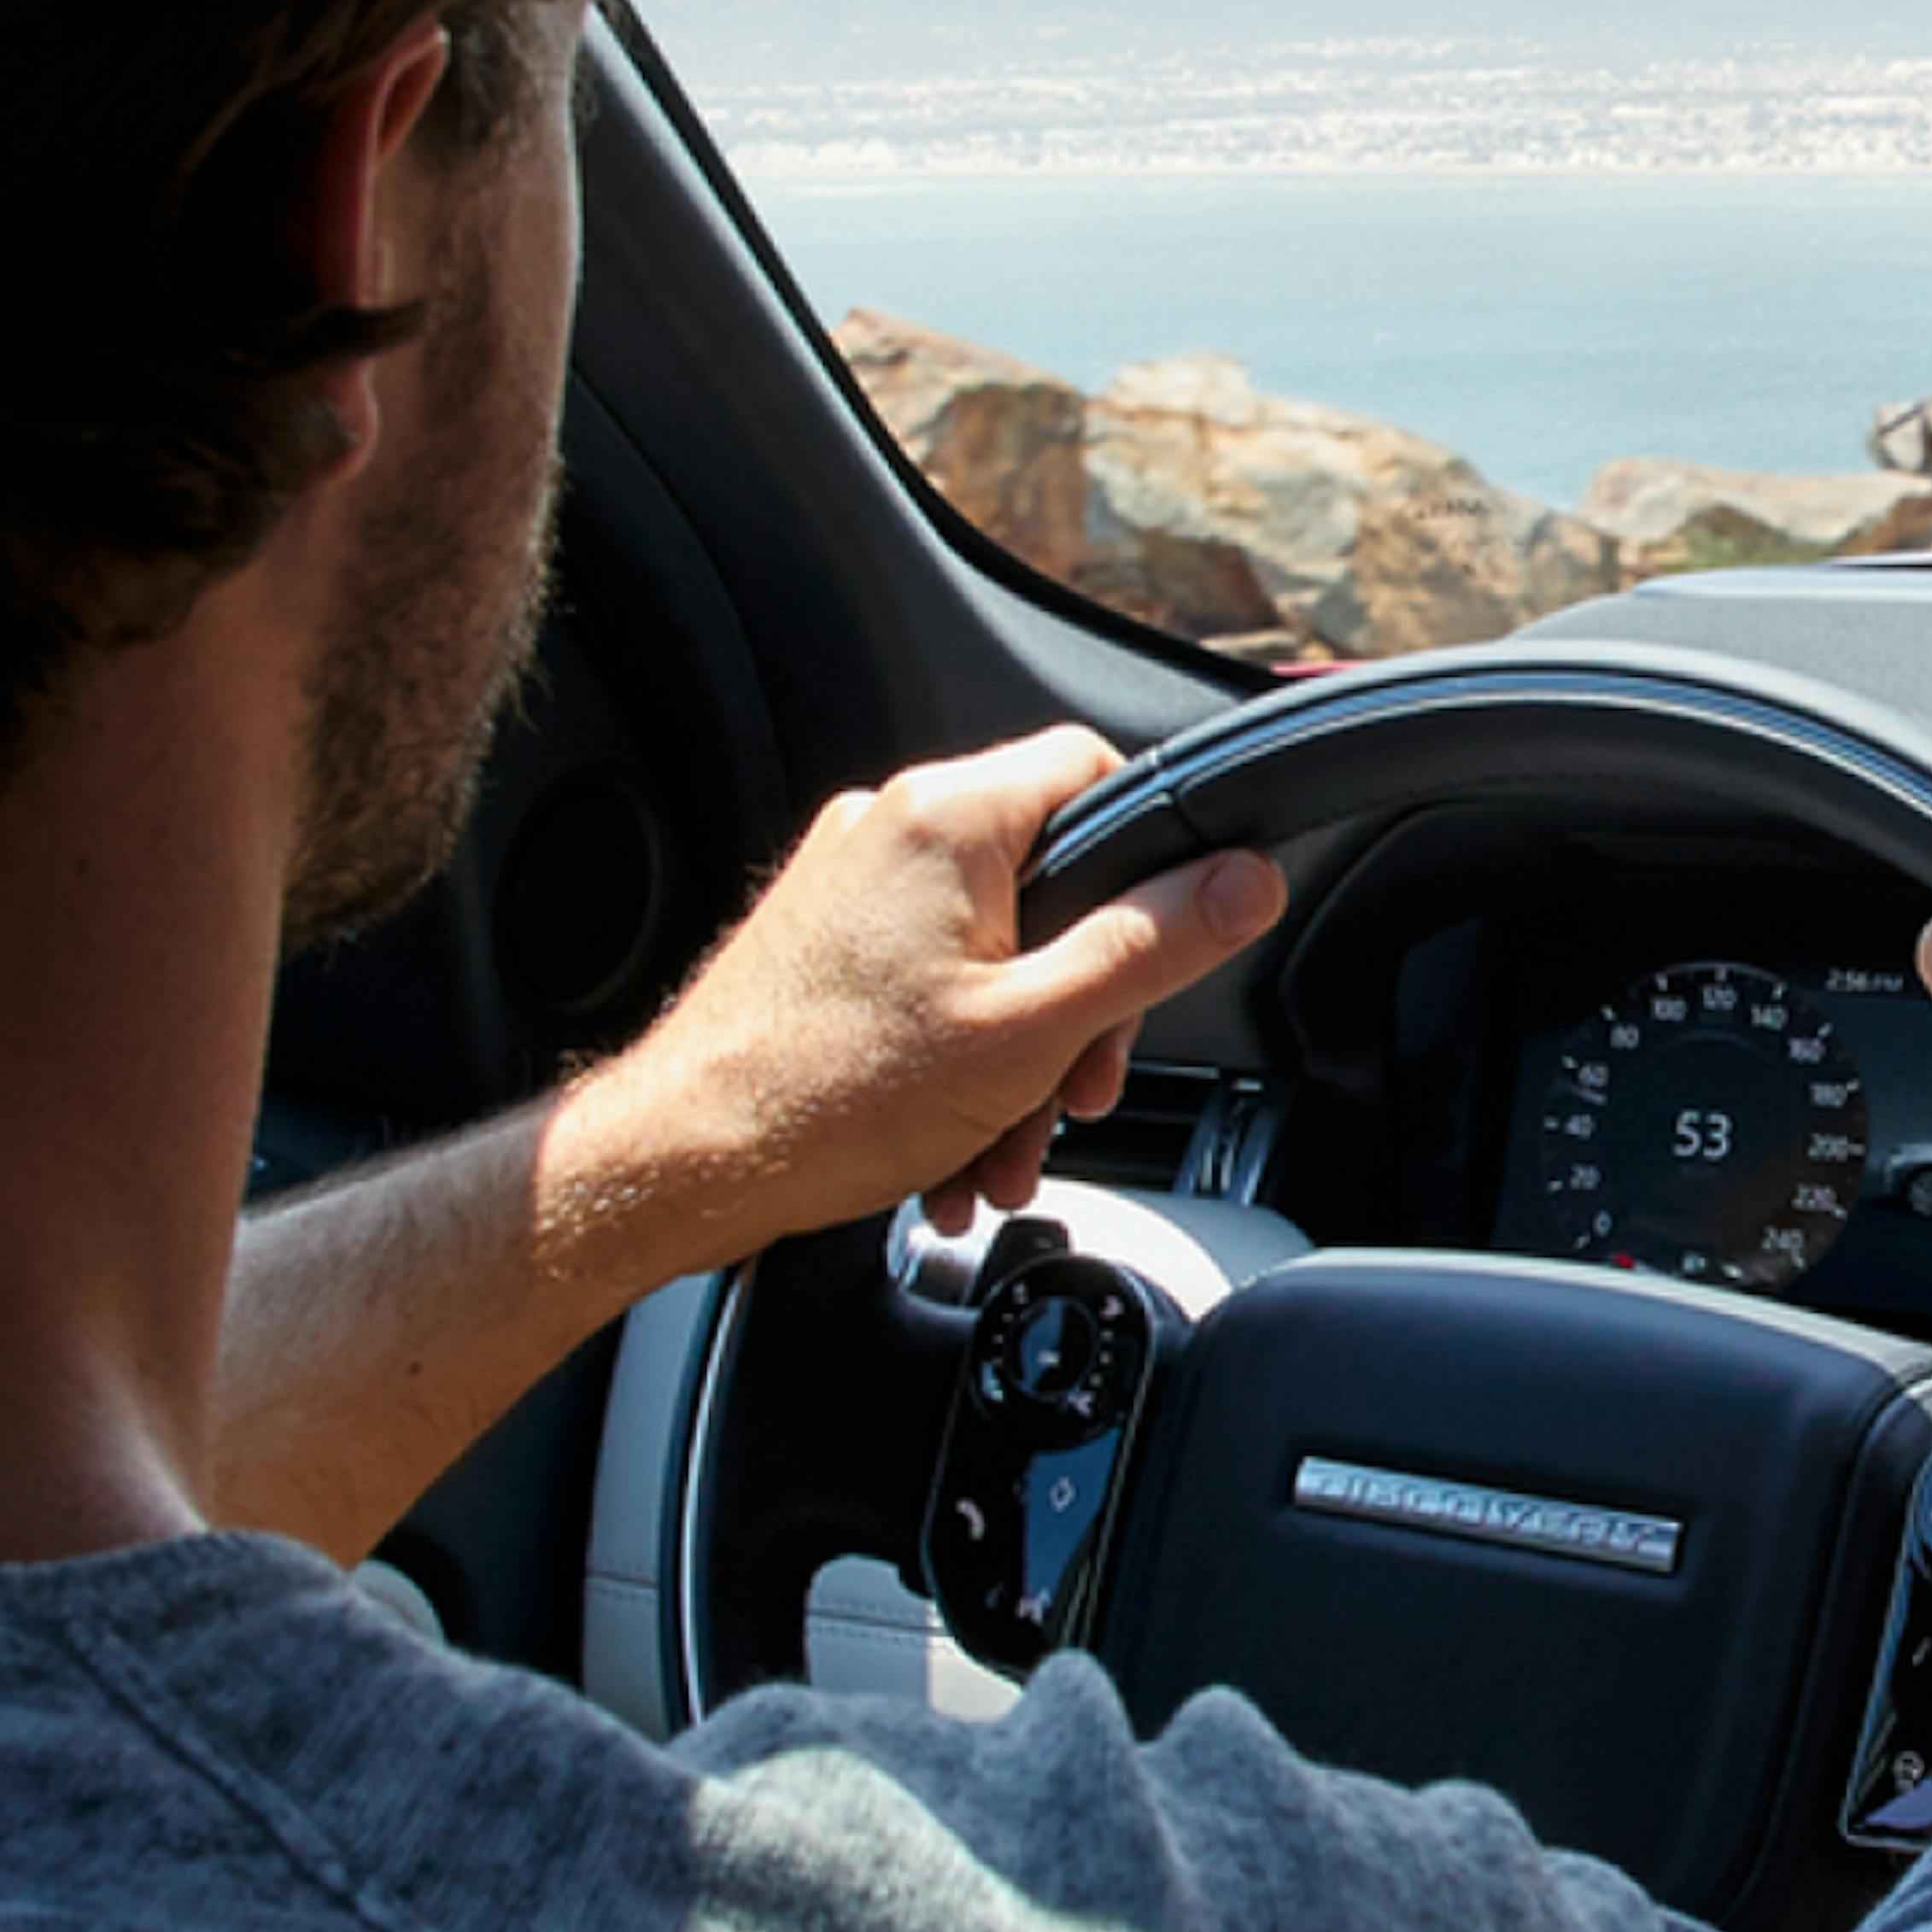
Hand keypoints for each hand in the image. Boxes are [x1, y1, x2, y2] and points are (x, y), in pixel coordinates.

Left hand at [601, 725, 1286, 1251]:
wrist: (686, 1161)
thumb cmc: (828, 1097)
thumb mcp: (1034, 1030)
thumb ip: (1153, 947)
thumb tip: (1245, 882)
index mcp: (949, 819)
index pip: (1096, 771)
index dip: (1154, 855)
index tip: (1171, 938)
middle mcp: (893, 829)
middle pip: (1050, 885)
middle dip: (1078, 1009)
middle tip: (1074, 1093)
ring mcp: (851, 889)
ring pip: (991, 955)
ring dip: (1018, 1062)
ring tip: (999, 1149)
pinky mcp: (822, 947)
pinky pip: (929, 988)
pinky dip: (957, 1066)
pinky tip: (950, 1148)